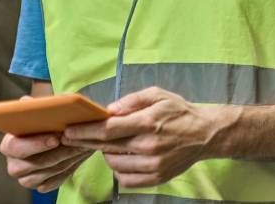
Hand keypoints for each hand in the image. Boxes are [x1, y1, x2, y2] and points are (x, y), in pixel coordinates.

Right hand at [0, 96, 93, 192]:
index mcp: (9, 144)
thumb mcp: (42, 111)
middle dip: (55, 153)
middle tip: (74, 143)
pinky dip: (68, 169)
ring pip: (45, 173)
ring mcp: (26, 178)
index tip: (55, 138)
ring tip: (82, 146)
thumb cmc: (48, 122)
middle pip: (29, 165)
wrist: (61, 135)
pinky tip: (79, 156)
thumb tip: (25, 102)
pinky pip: (54, 181)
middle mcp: (14, 164)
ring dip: (65, 160)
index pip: (14, 147)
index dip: (34, 144)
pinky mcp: (41, 185)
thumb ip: (34, 106)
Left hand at [61, 87, 228, 187]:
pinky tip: (122, 159)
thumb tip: (109, 110)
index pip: (109, 129)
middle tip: (71, 138)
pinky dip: (118, 170)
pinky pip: (126, 180)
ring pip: (115, 164)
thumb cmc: (179, 112)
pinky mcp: (157, 177)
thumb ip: (132, 100)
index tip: (69, 130)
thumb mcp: (158, 95)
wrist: (205, 134)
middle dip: (86, 142)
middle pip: (107, 147)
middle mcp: (149, 145)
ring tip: (110, 145)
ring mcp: (153, 164)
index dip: (85, 131)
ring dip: (106, 154)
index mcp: (148, 122)